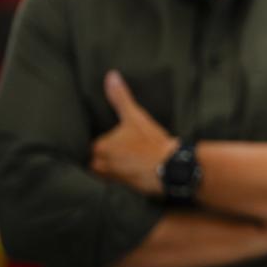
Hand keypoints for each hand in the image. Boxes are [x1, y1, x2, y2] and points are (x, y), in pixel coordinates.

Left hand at [90, 70, 174, 195]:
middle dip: (106, 157)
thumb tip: (111, 76)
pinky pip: (117, 184)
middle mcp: (100, 166)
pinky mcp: (123, 190)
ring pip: (106, 172)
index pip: (94, 144)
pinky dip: (123, 179)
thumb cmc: (151, 143)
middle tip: (122, 151)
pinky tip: (134, 173)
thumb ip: (120, 97)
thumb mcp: (135, 116)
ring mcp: (111, 180)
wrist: (171, 168)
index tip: (116, 140)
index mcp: (99, 147)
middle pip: (97, 160)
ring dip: (113, 168)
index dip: (105, 141)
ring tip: (127, 162)